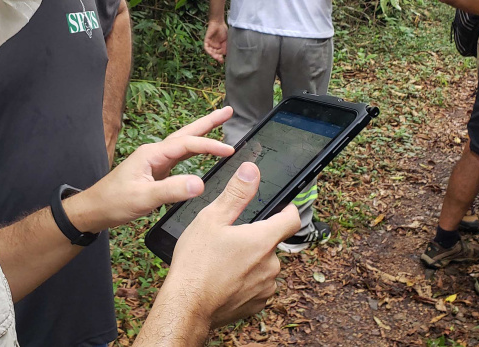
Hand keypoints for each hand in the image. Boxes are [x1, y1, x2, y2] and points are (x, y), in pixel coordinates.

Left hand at [66, 108, 235, 232]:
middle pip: (186, 133)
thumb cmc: (114, 202)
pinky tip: (202, 151)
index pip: (187, 144)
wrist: (95, 209)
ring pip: (184, 143)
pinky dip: (195, 151)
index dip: (210, 145)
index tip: (230, 150)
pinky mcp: (156, 171)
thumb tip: (199, 183)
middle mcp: (154, 153)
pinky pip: (180, 157)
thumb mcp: (143, 198)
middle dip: (208, 122)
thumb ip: (171, 190)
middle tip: (229, 112)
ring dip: (203, 134)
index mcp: (152, 154)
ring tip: (221, 124)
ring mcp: (155, 161)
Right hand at [161, 162, 300, 327]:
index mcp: (263, 240)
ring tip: (223, 261)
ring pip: (264, 265)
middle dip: (256, 237)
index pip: (292, 219)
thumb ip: (236, 194)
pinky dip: (246, 280)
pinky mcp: (257, 304)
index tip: (282, 206)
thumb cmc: (196, 263)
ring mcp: (265, 287)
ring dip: (251, 260)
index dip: (288, 209)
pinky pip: (258, 286)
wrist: (187, 306)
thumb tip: (252, 171)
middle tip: (230, 238)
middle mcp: (270, 265)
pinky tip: (225, 278)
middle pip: (273, 242)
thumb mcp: (212, 219)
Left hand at [204, 20, 227, 62]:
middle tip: (220, 60)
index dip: (220, 58)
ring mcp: (210, 43)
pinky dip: (208, 50)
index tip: (223, 61)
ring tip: (217, 57)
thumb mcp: (226, 41)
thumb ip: (225, 47)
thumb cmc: (223, 30)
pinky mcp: (206, 41)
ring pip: (210, 51)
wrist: (219, 23)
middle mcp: (214, 46)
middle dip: (217, 57)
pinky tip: (211, 52)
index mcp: (219, 46)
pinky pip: (206, 47)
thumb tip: (225, 55)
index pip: (219, 54)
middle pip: (215, 54)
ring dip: (213, 55)